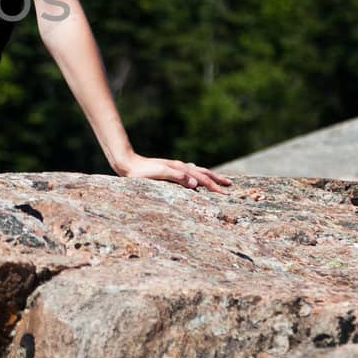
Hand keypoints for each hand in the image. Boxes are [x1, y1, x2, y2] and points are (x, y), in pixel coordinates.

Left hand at [116, 153, 232, 193]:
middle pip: (203, 172)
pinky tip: (197, 180)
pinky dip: (198, 176)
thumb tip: (195, 184)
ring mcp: (175, 167)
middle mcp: (179, 167)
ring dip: (209, 176)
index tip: (226, 194)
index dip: (214, 186)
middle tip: (230, 185)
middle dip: (216, 180)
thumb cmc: (141, 172)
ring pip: (197, 171)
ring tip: (219, 180)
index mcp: (179, 169)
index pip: (201, 178)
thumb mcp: (158, 174)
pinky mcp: (170, 170)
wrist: (127, 164)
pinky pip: (190, 173)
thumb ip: (176, 177)